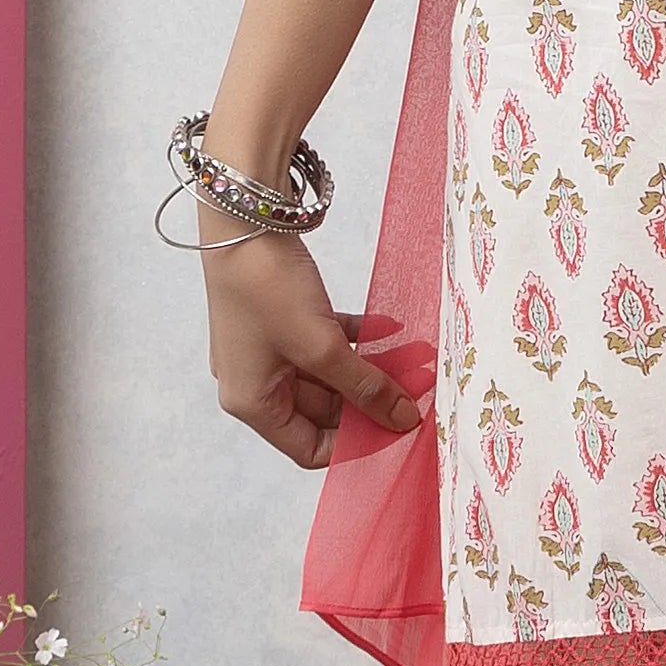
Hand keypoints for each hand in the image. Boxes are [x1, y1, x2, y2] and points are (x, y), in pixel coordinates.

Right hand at [203, 225, 417, 470]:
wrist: (244, 216)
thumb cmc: (267, 289)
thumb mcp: (322, 347)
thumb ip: (365, 387)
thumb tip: (404, 420)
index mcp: (253, 404)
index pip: (309, 448)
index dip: (355, 444)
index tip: (399, 428)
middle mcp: (257, 382)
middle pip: (325, 411)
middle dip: (373, 399)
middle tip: (420, 387)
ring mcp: (270, 349)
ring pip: (332, 374)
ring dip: (372, 367)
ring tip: (418, 357)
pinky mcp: (284, 318)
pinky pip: (327, 342)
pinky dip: (359, 338)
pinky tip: (391, 327)